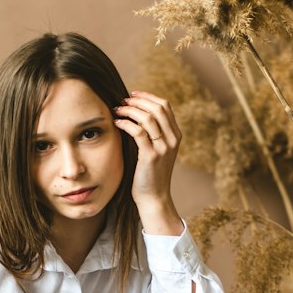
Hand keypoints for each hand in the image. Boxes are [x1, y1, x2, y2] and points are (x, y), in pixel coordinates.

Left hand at [114, 90, 182, 233]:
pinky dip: (126, 123)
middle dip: (138, 100)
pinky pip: (138, 132)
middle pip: (158, 108)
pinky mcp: (150, 156)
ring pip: (148, 117)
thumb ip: (152, 133)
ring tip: (117, 110)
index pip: (165, 106)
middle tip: (122, 100)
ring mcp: (163, 148)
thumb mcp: (156, 150)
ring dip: (130, 110)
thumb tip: (135, 112)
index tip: (132, 95)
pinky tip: (117, 122)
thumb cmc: (150, 174)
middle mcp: (172, 140)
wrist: (153, 197)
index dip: (148, 97)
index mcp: (175, 135)